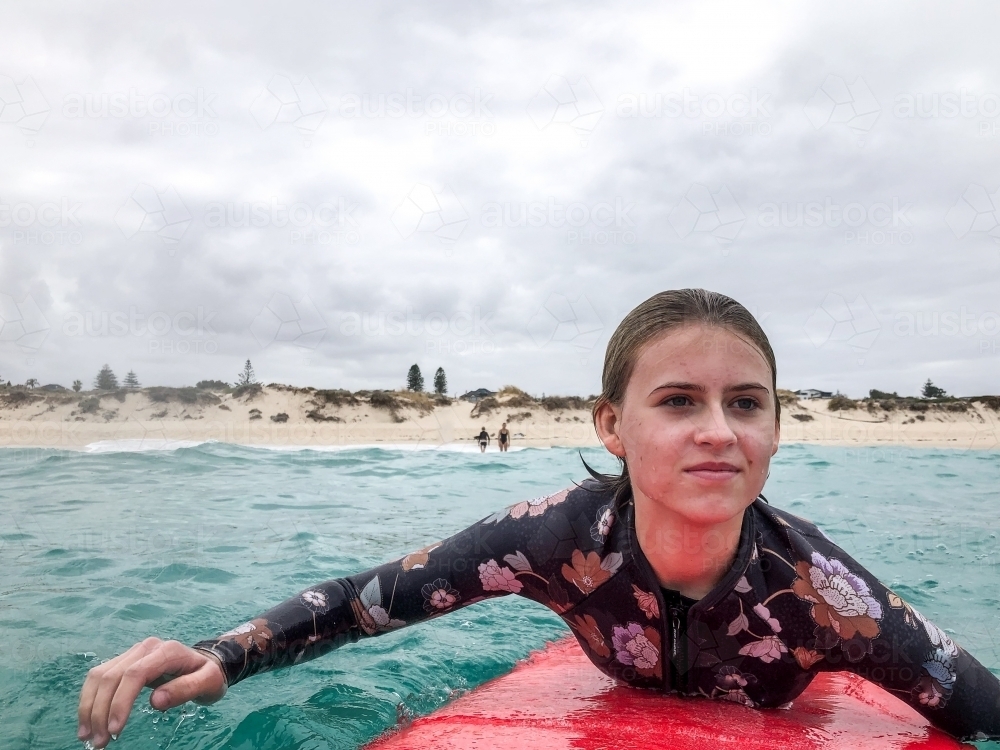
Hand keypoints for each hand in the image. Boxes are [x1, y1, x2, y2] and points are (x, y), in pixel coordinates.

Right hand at [77, 637, 226, 747]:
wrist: (207, 662)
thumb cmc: (208, 675)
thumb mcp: (208, 683)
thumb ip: (185, 689)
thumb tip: (156, 701)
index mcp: (166, 651)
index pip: (134, 674)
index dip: (120, 702)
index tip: (115, 730)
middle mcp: (146, 648)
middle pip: (112, 676)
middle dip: (100, 711)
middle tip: (100, 742)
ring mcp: (133, 653)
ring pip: (99, 676)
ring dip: (89, 708)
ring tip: (88, 736)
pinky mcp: (125, 661)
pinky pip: (100, 677)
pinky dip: (90, 700)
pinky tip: (89, 721)